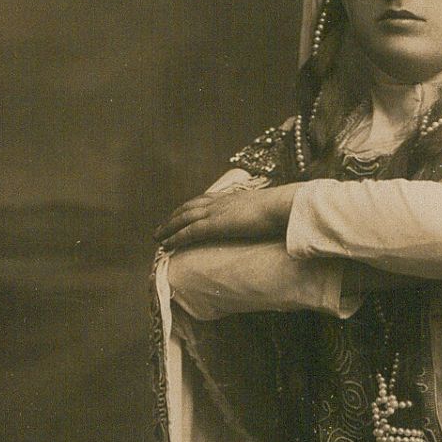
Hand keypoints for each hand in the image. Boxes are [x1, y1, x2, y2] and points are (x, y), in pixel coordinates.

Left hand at [160, 181, 297, 251]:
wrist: (284, 206)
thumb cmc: (283, 210)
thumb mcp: (268, 210)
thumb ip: (261, 215)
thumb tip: (268, 223)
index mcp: (232, 197)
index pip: (204, 200)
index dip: (190, 208)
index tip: (181, 215)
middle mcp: (220, 202)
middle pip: (189, 207)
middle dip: (173, 217)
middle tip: (161, 228)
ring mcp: (216, 212)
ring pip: (184, 219)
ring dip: (168, 227)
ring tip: (157, 237)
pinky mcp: (215, 225)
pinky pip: (189, 232)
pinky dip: (175, 237)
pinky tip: (166, 244)